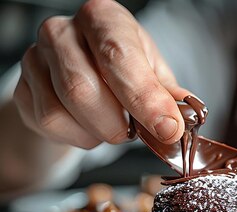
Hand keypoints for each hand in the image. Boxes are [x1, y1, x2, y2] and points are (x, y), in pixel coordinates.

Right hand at [13, 0, 189, 148]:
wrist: (83, 71)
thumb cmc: (123, 67)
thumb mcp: (153, 71)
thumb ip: (167, 95)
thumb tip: (182, 119)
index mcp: (102, 18)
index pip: (118, 57)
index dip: (145, 99)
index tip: (167, 129)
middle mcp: (61, 31)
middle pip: (82, 89)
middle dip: (117, 124)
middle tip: (134, 133)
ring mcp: (35, 58)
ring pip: (62, 112)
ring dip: (97, 132)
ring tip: (113, 126)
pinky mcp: (22, 88)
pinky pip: (48, 124)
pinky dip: (77, 136)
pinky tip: (90, 126)